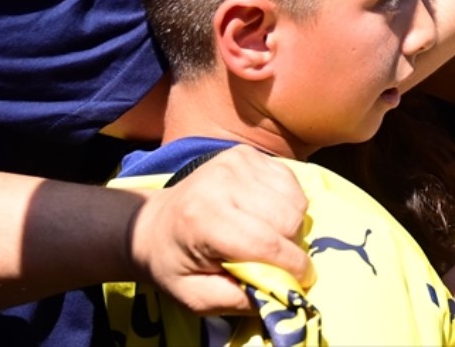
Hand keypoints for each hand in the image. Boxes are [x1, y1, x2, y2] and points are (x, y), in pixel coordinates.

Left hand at [129, 146, 311, 314]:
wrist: (151, 224)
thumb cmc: (174, 264)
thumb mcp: (194, 297)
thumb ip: (237, 300)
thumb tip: (282, 294)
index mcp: (204, 220)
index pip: (265, 244)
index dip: (292, 267)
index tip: (302, 282)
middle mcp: (221, 183)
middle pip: (287, 220)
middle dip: (291, 248)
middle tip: (276, 261)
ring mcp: (236, 162)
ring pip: (295, 201)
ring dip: (291, 226)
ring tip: (268, 237)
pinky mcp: (247, 153)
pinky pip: (291, 183)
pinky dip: (288, 204)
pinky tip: (266, 214)